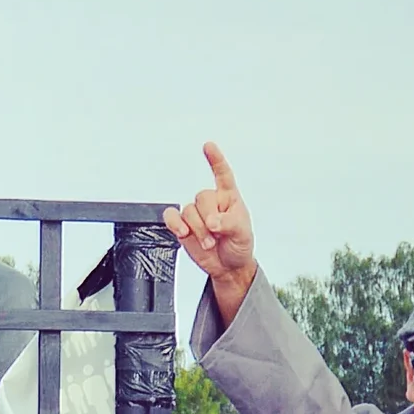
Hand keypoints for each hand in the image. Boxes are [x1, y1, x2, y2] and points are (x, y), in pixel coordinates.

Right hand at [163, 142, 256, 320]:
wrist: (228, 267)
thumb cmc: (239, 245)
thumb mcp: (242, 233)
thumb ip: (228, 223)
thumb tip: (212, 221)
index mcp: (229, 197)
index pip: (222, 174)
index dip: (215, 159)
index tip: (208, 146)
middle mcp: (211, 202)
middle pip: (202, 198)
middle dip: (208, 219)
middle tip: (216, 236)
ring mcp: (196, 213)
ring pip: (188, 211)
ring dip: (197, 229)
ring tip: (209, 243)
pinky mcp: (183, 225)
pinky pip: (171, 217)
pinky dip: (174, 224)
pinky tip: (183, 232)